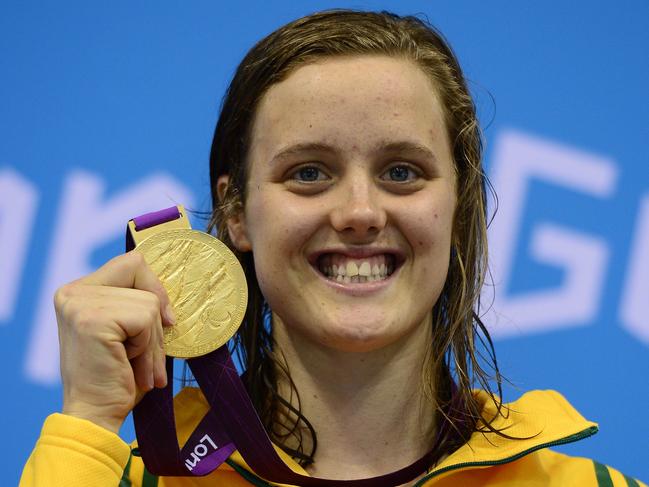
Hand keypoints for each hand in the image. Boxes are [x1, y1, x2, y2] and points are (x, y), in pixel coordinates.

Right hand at [55, 251, 174, 433]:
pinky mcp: (92, 319)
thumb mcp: (129, 331)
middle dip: (155, 320)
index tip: (163, 320)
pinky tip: (128, 365)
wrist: (96, 415)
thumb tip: (169, 289)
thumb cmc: (117, 376)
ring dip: (152, 342)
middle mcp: (73, 293)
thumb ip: (139, 302)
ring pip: (149, 303)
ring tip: (134, 365)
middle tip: (142, 354)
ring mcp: (79, 304)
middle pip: (142, 275)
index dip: (155, 288)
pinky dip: (147, 347)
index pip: (132, 263)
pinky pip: (146, 319)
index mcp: (78, 292)